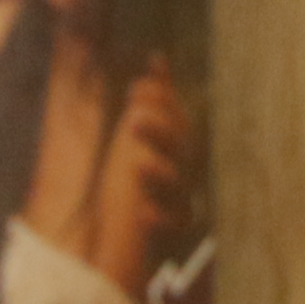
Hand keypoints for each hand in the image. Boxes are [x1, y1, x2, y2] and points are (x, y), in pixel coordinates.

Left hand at [96, 67, 196, 287]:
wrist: (122, 245)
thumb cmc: (135, 184)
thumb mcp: (140, 136)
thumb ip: (154, 100)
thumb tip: (157, 58)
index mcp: (178, 151)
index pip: (178, 123)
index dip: (162, 104)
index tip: (135, 88)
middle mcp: (182, 176)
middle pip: (183, 153)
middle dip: (161, 134)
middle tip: (133, 120)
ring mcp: (178, 207)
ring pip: (179, 190)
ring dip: (161, 176)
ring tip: (138, 166)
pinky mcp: (168, 238)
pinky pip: (173, 230)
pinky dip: (159, 221)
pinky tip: (142, 214)